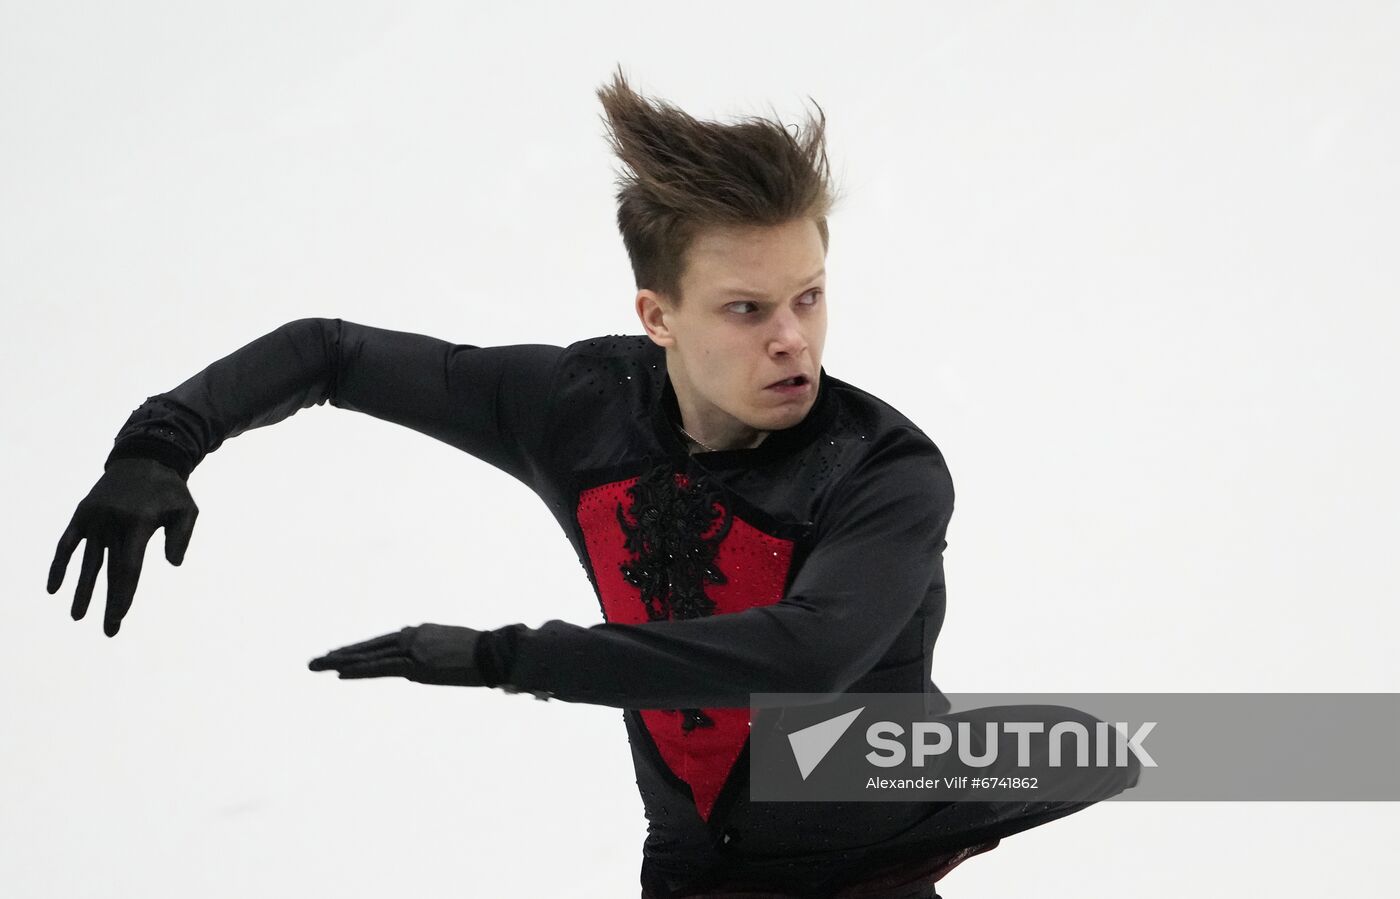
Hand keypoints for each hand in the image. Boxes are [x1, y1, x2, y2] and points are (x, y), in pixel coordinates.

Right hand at [47, 457, 198, 636]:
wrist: (144, 458)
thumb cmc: (169, 489)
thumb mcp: (186, 510)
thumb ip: (182, 536)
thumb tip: (173, 564)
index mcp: (139, 522)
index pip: (129, 567)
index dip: (124, 594)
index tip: (120, 615)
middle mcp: (113, 522)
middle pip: (109, 571)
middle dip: (109, 602)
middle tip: (109, 630)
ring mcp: (95, 519)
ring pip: (87, 562)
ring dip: (82, 590)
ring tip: (77, 617)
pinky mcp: (83, 515)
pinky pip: (68, 544)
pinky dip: (60, 564)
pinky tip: (54, 588)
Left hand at [308, 624, 489, 686]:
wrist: (494, 654)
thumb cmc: (481, 654)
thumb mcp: (452, 649)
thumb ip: (433, 654)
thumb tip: (422, 667)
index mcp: (420, 633)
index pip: (382, 643)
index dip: (358, 650)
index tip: (337, 655)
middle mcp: (412, 637)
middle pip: (369, 647)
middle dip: (340, 655)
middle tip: (314, 662)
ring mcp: (413, 650)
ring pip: (370, 656)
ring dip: (341, 662)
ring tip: (318, 666)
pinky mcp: (417, 664)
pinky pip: (382, 668)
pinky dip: (360, 671)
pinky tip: (340, 674)